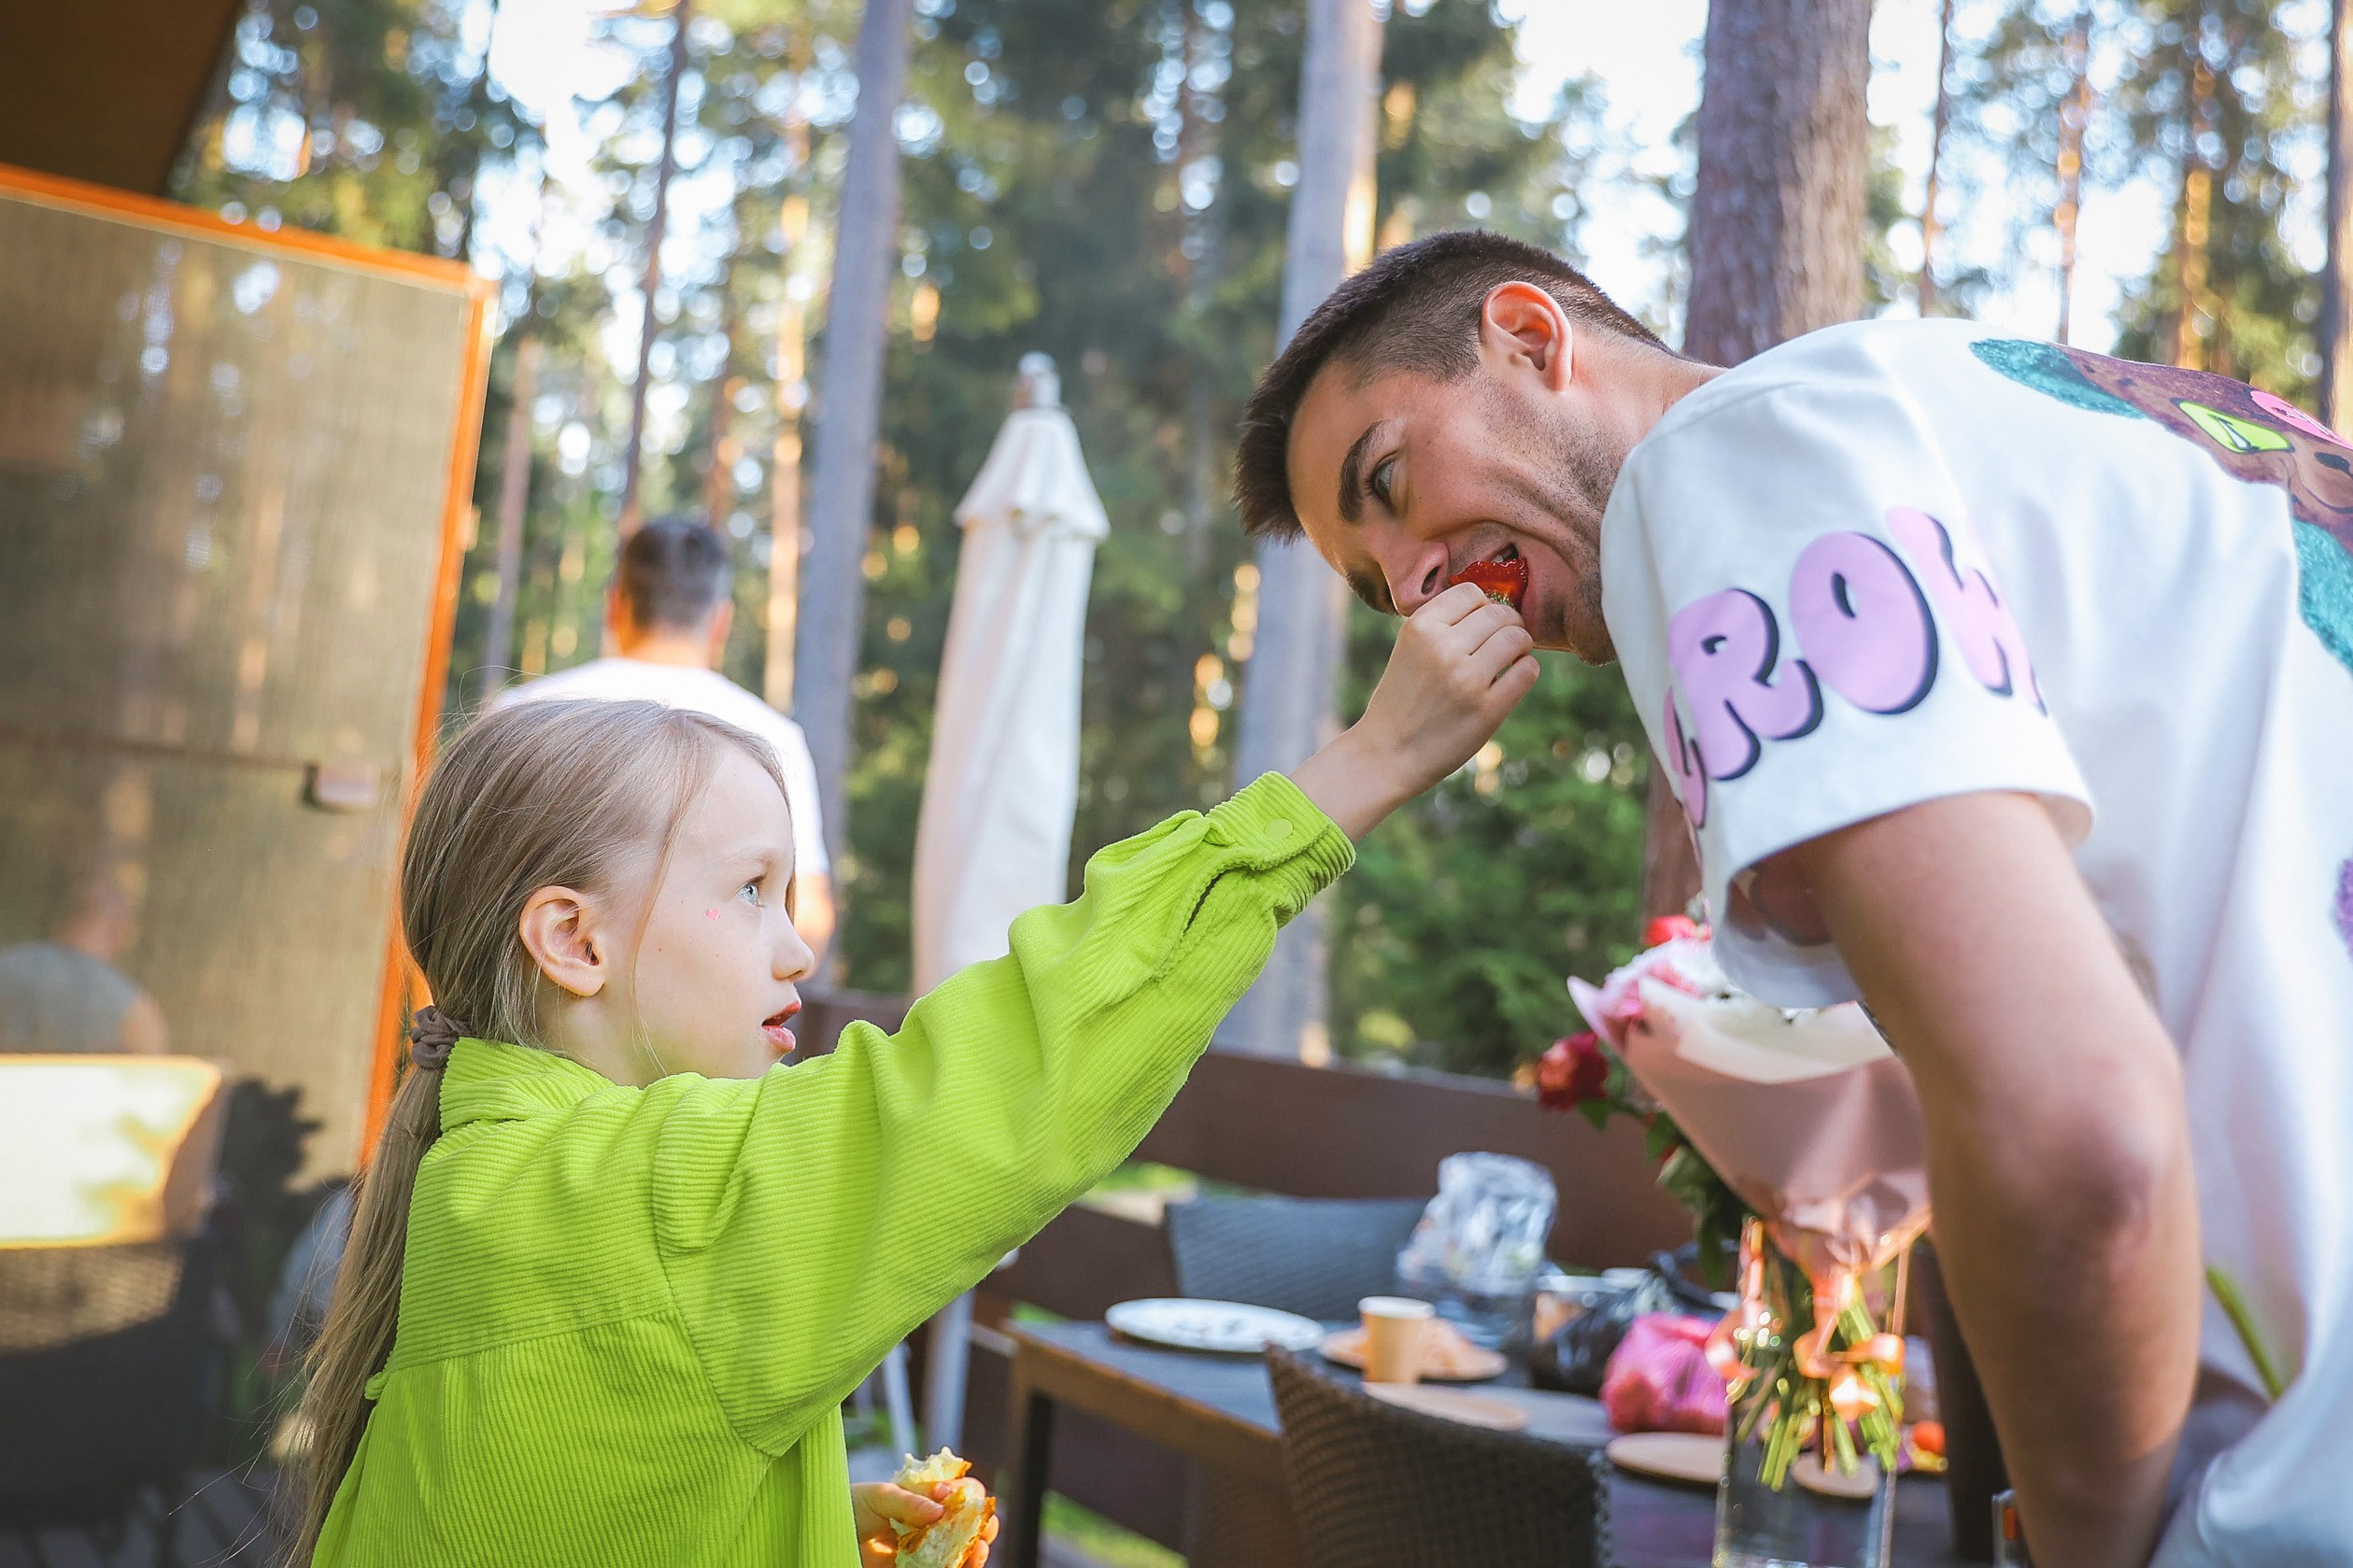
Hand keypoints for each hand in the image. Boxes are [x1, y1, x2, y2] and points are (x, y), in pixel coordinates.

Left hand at [852, 1481, 999, 1566]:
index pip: (960, 1490)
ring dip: (977, 1551)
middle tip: (982, 1529)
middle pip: (970, 1522)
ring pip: (963, 1550)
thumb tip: (941, 1510)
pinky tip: (962, 1566)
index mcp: (926, 1495)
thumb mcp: (879, 1497)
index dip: (966, 1492)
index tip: (954, 1497)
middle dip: (983, 1524)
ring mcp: (927, 1547)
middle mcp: (932, 1521)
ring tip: (977, 1552)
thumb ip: (909, 1502)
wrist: (826, 1533)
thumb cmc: (850, 1506)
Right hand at [1289, 582, 1538, 839]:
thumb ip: (1445, 625)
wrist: (1387, 753)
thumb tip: (1497, 607)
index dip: (1484, 606)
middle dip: (1508, 624)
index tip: (1482, 624)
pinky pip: (1527, 671)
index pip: (1472, 593)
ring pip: (1517, 637)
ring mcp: (1466, 678)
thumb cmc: (1403, 699)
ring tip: (1509, 660)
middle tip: (1503, 643)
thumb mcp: (1410, 648)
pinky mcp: (1487, 709)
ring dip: (1521, 646)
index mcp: (1421, 627)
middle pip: (1499, 613)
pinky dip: (1526, 670)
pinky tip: (1512, 680)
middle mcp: (1443, 647)